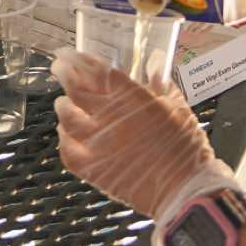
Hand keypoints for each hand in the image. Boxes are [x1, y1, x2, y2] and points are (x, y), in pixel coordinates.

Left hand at [54, 52, 232, 220]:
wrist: (185, 191)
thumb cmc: (186, 149)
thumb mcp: (179, 108)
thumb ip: (163, 84)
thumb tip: (155, 65)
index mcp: (132, 99)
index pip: (98, 71)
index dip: (80, 59)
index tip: (70, 53)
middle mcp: (111, 118)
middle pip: (76, 89)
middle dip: (64, 73)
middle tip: (59, 67)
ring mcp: (99, 145)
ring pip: (67, 118)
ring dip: (63, 106)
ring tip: (63, 101)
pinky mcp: (94, 170)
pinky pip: (68, 151)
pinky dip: (63, 139)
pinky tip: (66, 133)